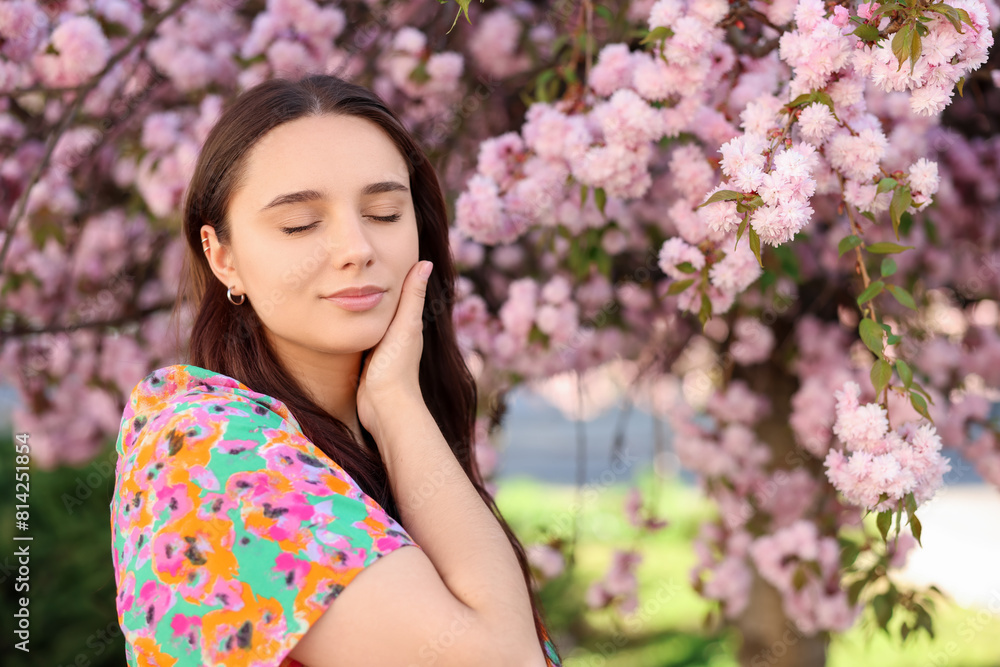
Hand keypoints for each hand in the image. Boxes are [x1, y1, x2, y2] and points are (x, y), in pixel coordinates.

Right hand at [357, 260, 432, 442]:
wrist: (383, 405)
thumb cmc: (396, 365)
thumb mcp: (404, 326)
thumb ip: (412, 296)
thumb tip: (425, 262)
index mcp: (408, 322)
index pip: (402, 290)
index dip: (394, 272)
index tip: (383, 250)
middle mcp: (396, 333)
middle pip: (385, 304)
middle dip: (375, 287)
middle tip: (358, 262)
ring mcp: (381, 347)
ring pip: (372, 318)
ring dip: (363, 305)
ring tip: (345, 282)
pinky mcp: (366, 359)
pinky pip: (361, 334)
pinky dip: (354, 323)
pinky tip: (342, 317)